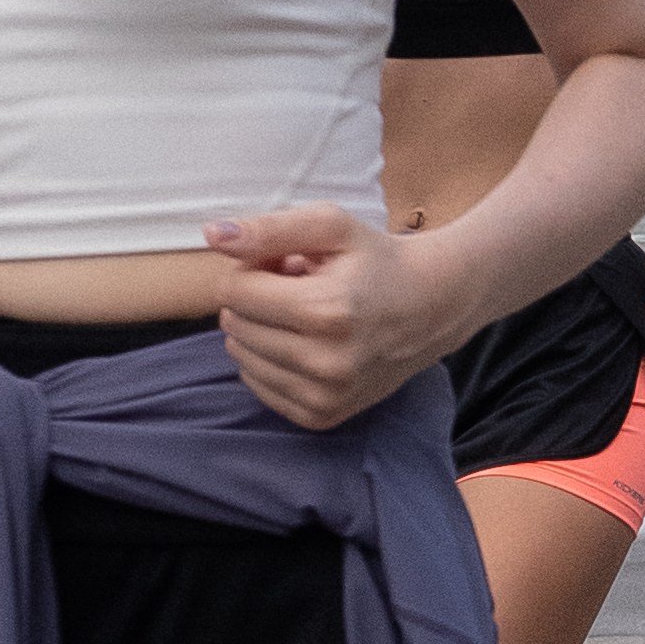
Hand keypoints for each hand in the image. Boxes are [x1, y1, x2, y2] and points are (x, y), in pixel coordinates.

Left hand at [206, 207, 460, 428]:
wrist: (432, 308)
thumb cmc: (376, 260)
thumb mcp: (331, 227)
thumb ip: (269, 228)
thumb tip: (212, 235)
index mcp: (327, 310)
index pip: (235, 290)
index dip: (251, 268)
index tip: (284, 264)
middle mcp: (326, 362)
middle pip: (235, 325)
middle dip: (255, 300)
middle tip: (297, 289)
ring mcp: (325, 395)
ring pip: (242, 358)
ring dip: (261, 331)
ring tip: (302, 317)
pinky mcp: (323, 416)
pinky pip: (260, 388)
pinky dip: (269, 363)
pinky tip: (302, 344)